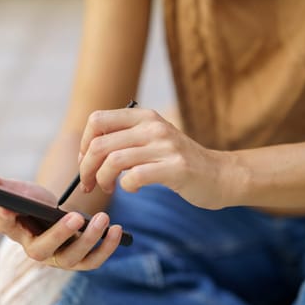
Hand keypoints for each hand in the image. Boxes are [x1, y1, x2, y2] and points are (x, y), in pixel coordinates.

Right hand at [0, 173, 121, 269]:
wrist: (54, 214)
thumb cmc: (33, 203)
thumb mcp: (19, 190)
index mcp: (17, 231)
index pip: (6, 227)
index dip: (7, 219)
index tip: (9, 206)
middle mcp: (37, 250)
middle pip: (44, 251)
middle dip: (60, 236)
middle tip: (75, 218)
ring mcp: (59, 258)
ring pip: (73, 259)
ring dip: (90, 240)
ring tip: (103, 218)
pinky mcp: (80, 259)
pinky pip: (94, 260)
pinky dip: (107, 247)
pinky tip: (118, 229)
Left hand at [78, 108, 237, 209]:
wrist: (220, 175)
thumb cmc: (178, 162)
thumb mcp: (152, 139)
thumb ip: (124, 139)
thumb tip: (86, 153)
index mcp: (143, 116)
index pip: (97, 120)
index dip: (84, 144)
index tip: (86, 163)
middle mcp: (153, 126)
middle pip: (100, 144)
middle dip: (86, 168)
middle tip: (89, 184)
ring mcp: (165, 146)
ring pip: (113, 161)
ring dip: (102, 180)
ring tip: (107, 188)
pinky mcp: (175, 168)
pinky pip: (135, 177)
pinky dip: (126, 187)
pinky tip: (132, 189)